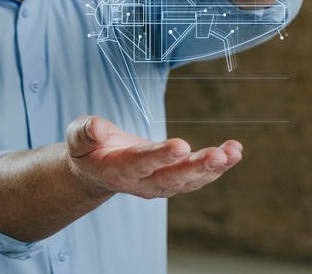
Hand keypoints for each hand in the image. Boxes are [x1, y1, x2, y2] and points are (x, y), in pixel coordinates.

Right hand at [65, 115, 241, 198]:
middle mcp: (142, 183)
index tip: (180, 145)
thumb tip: (97, 126)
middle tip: (217, 155)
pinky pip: (198, 176)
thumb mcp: (78, 136)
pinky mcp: (174, 179)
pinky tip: (234, 152)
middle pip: (171, 178)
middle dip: (195, 167)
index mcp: (117, 170)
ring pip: (189, 181)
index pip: (140, 164)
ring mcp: (160, 184)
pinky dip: (218, 166)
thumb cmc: (88, 148)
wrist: (96, 169)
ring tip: (233, 152)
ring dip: (213, 168)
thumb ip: (85, 131)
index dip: (159, 156)